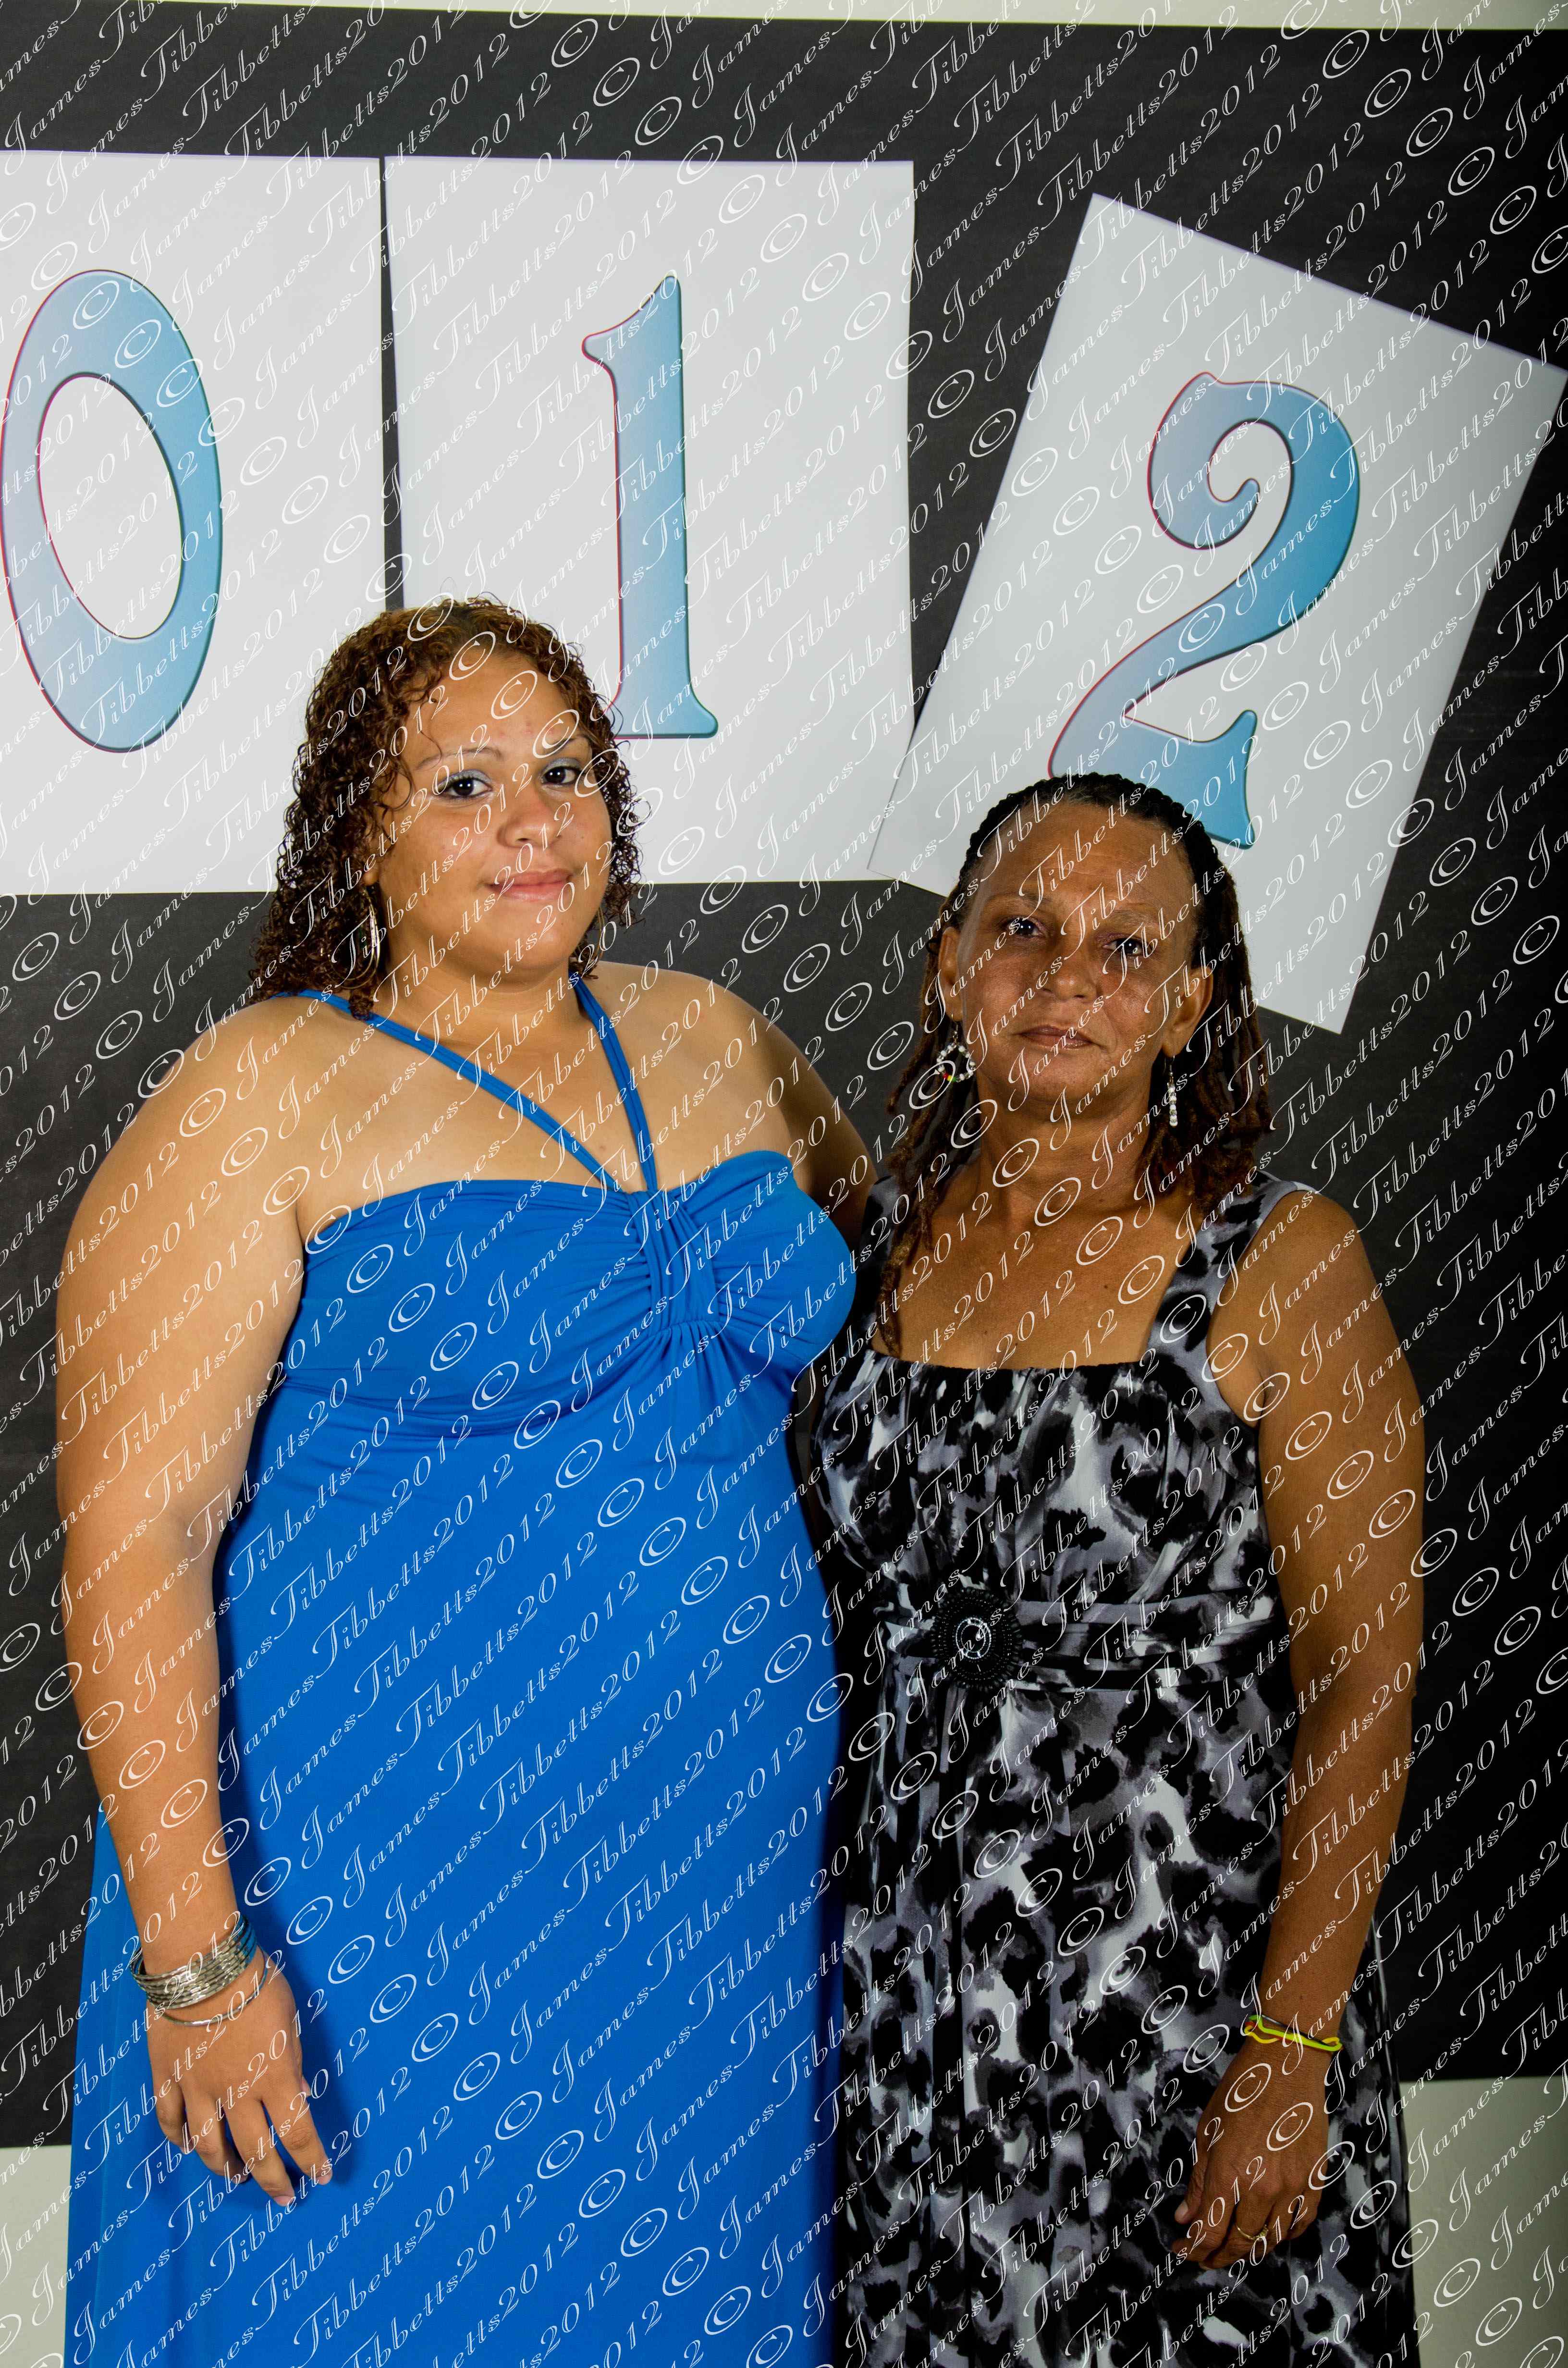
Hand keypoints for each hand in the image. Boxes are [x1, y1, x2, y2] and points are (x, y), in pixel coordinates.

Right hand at [147, 1964, 333, 2205]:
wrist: (201, 1965)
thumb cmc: (254, 1981)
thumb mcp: (290, 2016)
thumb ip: (293, 2059)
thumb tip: (299, 2092)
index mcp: (274, 2077)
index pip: (299, 2132)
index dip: (311, 2159)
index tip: (321, 2176)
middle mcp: (236, 2093)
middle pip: (256, 2151)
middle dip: (273, 2180)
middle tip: (283, 2196)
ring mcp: (197, 2089)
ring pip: (209, 2146)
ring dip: (224, 2167)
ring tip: (235, 2177)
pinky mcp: (167, 2077)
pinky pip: (169, 2119)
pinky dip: (177, 2138)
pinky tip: (186, 2147)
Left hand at [1170, 2036, 1328, 2270]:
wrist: (1286, 2066)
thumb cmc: (1241, 2092)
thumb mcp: (1207, 2133)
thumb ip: (1199, 2181)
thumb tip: (1186, 2218)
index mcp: (1229, 2174)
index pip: (1210, 2231)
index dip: (1195, 2248)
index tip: (1184, 2250)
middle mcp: (1262, 2188)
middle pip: (1240, 2241)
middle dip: (1219, 2255)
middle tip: (1207, 2257)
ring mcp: (1292, 2187)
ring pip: (1271, 2239)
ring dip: (1250, 2248)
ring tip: (1235, 2246)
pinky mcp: (1315, 2180)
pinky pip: (1301, 2223)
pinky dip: (1285, 2234)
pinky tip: (1271, 2231)